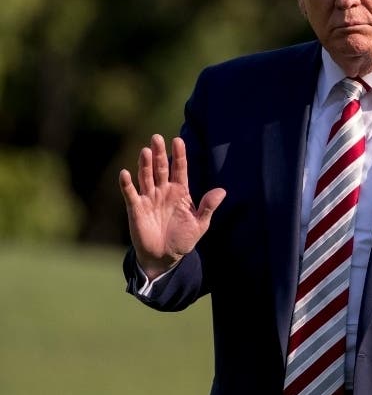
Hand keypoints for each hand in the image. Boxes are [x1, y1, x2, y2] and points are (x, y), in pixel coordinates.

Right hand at [118, 134, 224, 277]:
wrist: (165, 257)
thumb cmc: (183, 239)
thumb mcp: (200, 224)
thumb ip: (208, 207)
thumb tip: (222, 191)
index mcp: (180, 192)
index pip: (179, 169)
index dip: (179, 155)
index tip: (178, 140)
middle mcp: (163, 191)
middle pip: (160, 168)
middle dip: (159, 154)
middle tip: (157, 138)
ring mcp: (149, 198)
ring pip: (146, 177)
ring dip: (145, 165)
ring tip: (146, 151)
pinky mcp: (136, 208)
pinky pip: (131, 194)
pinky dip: (127, 184)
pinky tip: (125, 174)